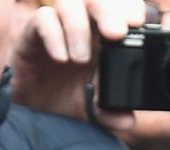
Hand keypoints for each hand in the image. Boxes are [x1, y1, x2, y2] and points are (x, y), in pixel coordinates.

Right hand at [12, 0, 145, 130]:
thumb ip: (111, 113)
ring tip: (80, 59)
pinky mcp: (32, 33)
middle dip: (109, 11)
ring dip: (78, 28)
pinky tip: (60, 58)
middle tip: (116, 34)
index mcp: (104, 35)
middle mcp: (83, 25)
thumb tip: (126, 119)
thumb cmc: (68, 97)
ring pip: (70, 3)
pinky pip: (43, 19)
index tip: (136, 24)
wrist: (34, 110)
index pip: (121, 7)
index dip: (130, 7)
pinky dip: (53, 36)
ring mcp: (58, 26)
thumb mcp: (95, 109)